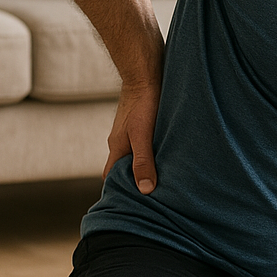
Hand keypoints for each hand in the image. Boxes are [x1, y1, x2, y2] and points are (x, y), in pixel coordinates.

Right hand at [104, 77, 161, 193]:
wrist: (145, 72)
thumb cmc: (143, 103)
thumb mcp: (143, 135)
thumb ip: (143, 161)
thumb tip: (144, 190)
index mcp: (116, 148)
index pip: (110, 177)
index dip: (118, 191)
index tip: (130, 204)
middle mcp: (120, 141)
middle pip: (122, 167)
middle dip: (133, 181)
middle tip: (151, 196)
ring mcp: (130, 131)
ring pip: (134, 154)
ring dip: (145, 165)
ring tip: (163, 178)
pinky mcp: (141, 122)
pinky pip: (144, 142)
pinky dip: (152, 152)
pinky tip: (166, 154)